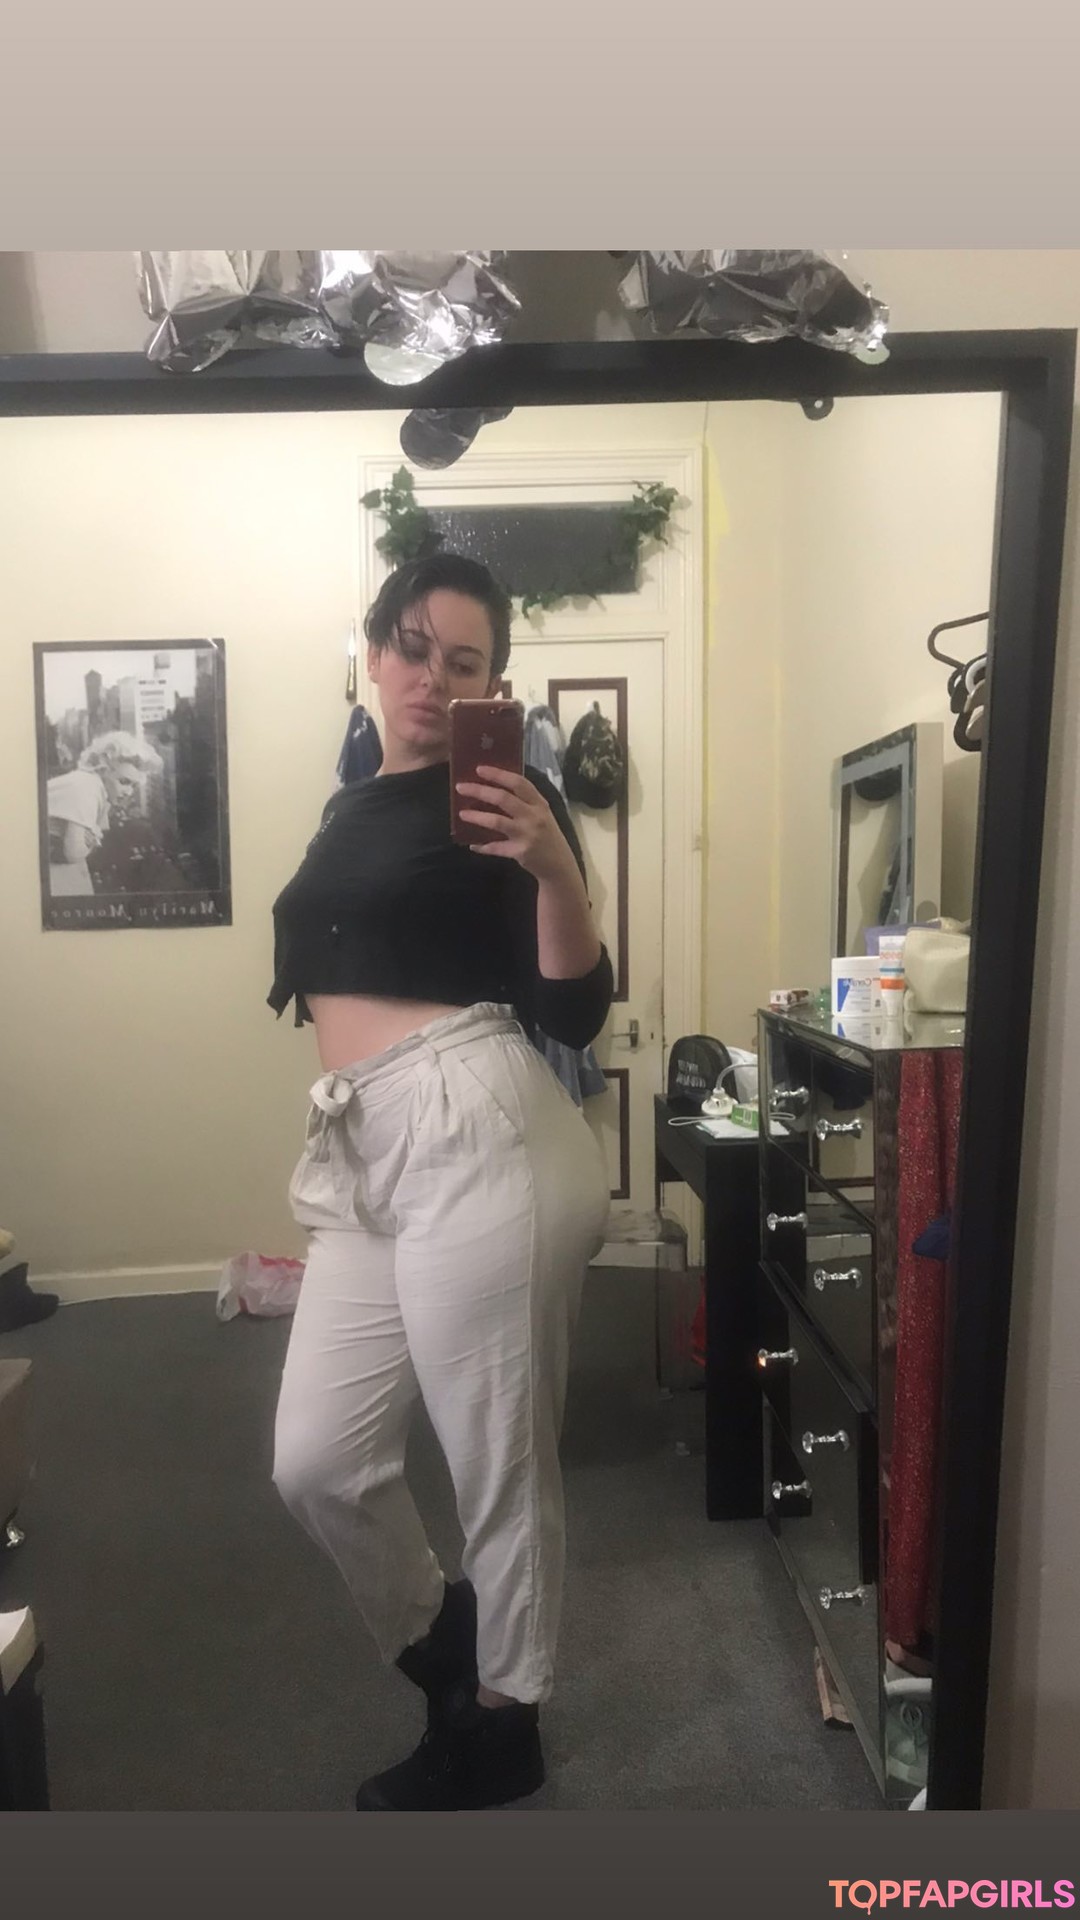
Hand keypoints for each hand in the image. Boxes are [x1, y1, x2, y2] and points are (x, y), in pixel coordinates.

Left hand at [455, 767, 578, 883]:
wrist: (559, 864)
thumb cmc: (547, 835)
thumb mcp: (542, 814)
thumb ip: (524, 802)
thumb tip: (494, 789)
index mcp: (539, 803)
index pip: (518, 783)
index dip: (498, 774)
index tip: (479, 769)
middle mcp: (534, 816)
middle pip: (503, 799)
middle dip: (480, 791)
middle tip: (461, 787)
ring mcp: (527, 835)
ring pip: (497, 822)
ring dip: (476, 817)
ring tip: (462, 814)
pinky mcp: (520, 852)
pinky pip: (496, 847)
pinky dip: (483, 847)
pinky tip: (473, 845)